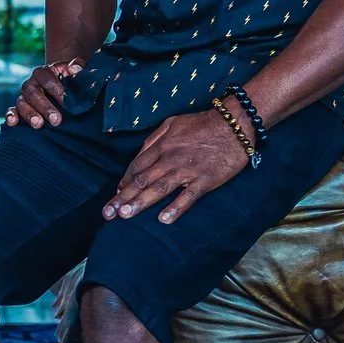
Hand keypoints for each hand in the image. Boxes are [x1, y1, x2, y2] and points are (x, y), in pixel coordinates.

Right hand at [3, 58, 86, 127]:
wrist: (62, 85)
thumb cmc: (71, 79)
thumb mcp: (77, 69)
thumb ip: (78, 66)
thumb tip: (74, 69)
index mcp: (44, 72)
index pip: (47, 79)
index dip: (56, 90)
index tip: (67, 102)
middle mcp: (31, 83)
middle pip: (34, 93)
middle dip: (45, 107)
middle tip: (57, 120)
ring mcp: (24, 96)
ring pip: (22, 103)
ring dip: (29, 114)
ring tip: (38, 124)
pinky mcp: (19, 108)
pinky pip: (12, 110)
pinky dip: (11, 116)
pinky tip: (12, 123)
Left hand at [104, 100, 252, 223]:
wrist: (235, 124)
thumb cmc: (202, 123)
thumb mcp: (173, 123)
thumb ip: (154, 139)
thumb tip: (139, 156)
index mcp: (162, 145)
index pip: (137, 167)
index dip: (124, 182)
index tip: (116, 194)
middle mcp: (170, 158)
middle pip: (142, 180)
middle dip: (123, 197)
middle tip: (108, 213)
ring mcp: (188, 170)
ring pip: (159, 189)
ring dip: (140, 203)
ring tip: (125, 215)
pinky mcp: (205, 180)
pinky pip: (188, 197)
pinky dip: (176, 208)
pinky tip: (163, 220)